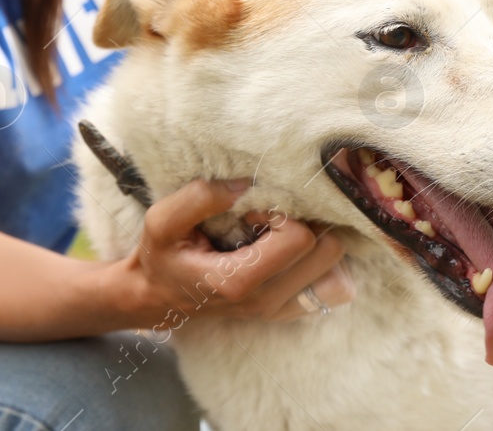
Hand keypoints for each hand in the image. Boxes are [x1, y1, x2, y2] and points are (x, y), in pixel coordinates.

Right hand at [117, 178, 354, 326]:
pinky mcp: (286, 310)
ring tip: (283, 231)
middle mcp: (266, 300)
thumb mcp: (163, 219)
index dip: (281, 212)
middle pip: (328, 251)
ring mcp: (279, 309)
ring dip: (318, 242)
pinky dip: (321, 263)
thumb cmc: (161, 255)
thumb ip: (201, 197)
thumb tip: (248, 183)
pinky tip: (292, 250)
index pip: (299, 238)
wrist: (157, 297)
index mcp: (238, 280)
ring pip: (336, 269)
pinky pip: (332, 287)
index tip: (252, 209)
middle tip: (272, 216)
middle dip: (307, 223)